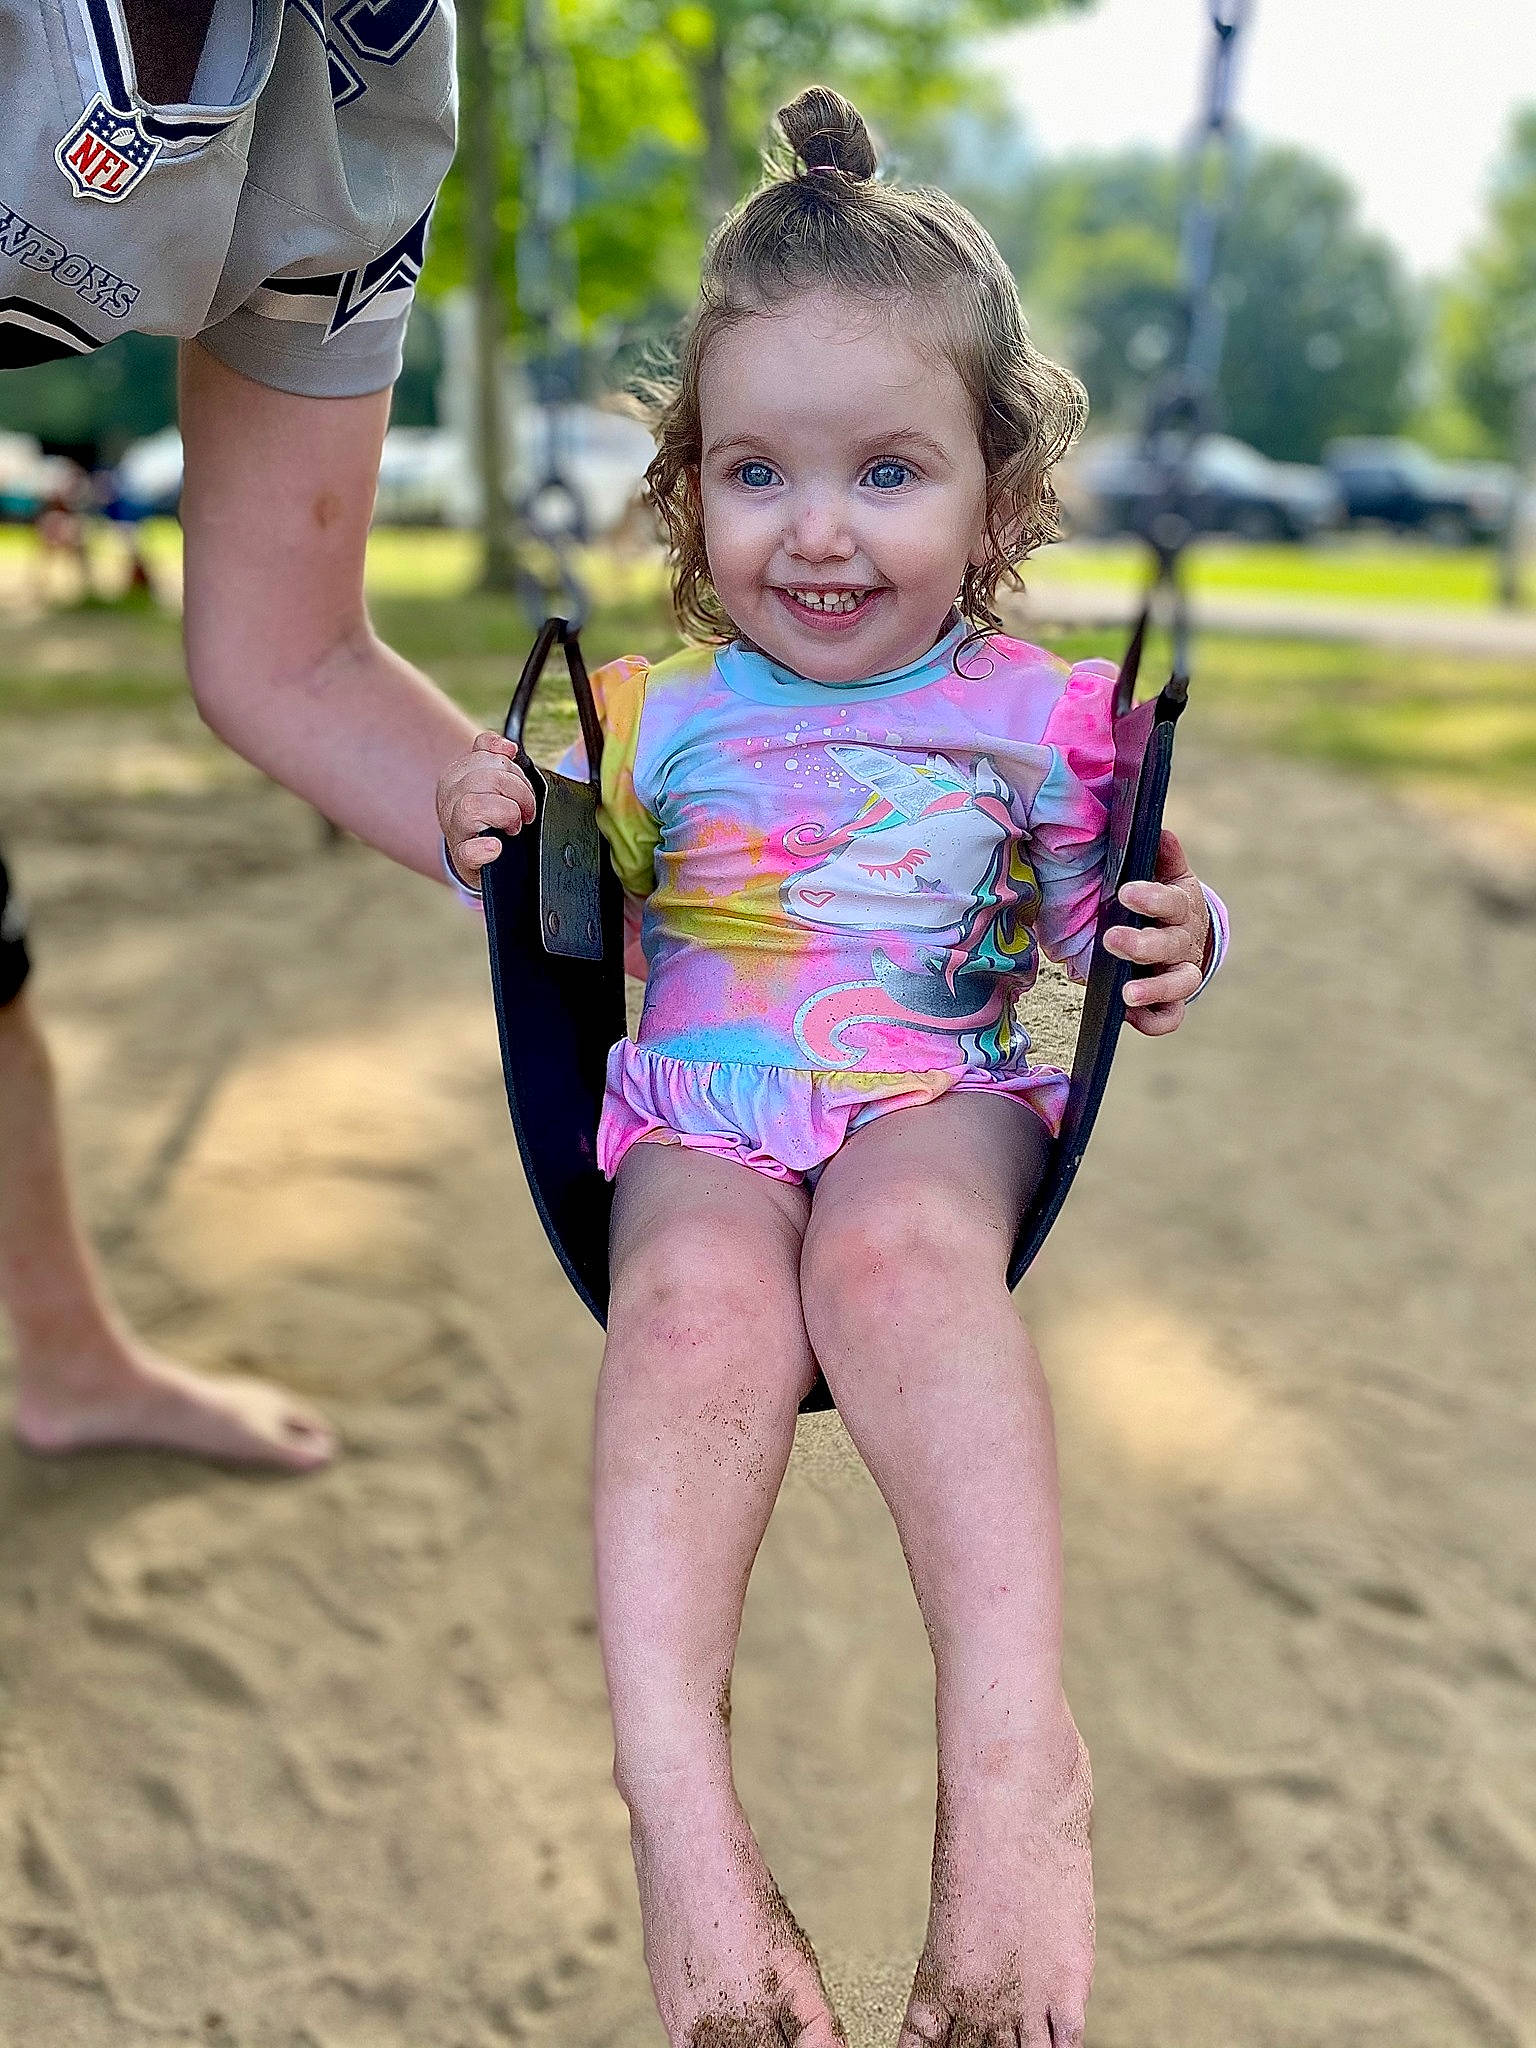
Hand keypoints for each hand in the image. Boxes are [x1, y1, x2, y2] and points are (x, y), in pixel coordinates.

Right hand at [436, 732, 536, 886]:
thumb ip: (495, 756)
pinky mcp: (462, 858)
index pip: (486, 755)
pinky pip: (468, 851)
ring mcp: (454, 828)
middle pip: (487, 778)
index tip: (521, 784)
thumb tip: (508, 746)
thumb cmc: (485, 816)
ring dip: (507, 814)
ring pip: (474, 806)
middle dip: (519, 792)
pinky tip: (495, 848)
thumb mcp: (488, 781)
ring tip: (514, 826)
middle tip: (527, 811)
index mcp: (456, 776)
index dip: (512, 767)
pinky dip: (484, 849)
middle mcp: (450, 798)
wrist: (476, 856)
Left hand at [1102, 827, 1211, 1037]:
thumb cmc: (1165, 902)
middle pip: (1171, 946)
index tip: (1126, 893)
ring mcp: (1180, 973)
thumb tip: (1160, 830)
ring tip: (1126, 993)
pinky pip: (1169, 1018)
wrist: (1189, 935)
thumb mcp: (1168, 875)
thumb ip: (1164, 856)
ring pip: (1179, 985)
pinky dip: (1154, 1021)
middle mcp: (1184, 942)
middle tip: (1111, 940)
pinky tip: (1129, 1016)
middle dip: (1142, 945)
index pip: (1171, 901)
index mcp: (1181, 907)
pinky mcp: (1172, 1000)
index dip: (1152, 899)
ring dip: (1154, 989)